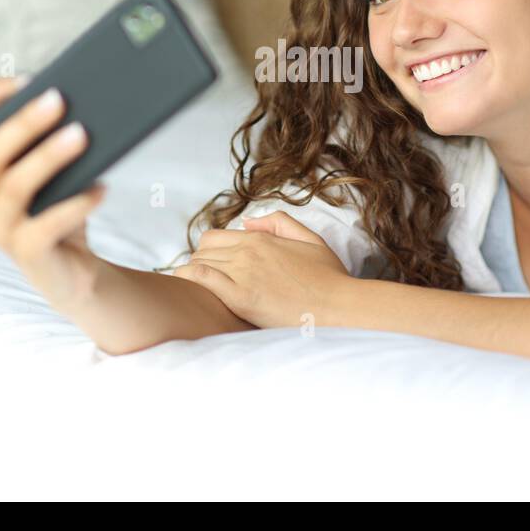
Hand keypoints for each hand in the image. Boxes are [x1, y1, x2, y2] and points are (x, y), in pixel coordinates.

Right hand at [0, 76, 106, 318]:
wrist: (75, 269)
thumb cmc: (64, 207)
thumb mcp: (58, 171)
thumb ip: (56, 140)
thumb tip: (84, 101)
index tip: (26, 78)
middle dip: (23, 123)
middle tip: (60, 99)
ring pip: (14, 187)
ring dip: (48, 157)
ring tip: (83, 135)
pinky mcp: (26, 255)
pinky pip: (43, 227)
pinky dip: (74, 205)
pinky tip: (101, 189)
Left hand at [172, 210, 354, 329]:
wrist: (340, 307)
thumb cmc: (329, 278)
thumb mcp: (309, 239)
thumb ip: (279, 223)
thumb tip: (247, 224)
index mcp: (260, 239)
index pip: (213, 238)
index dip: (208, 254)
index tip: (212, 269)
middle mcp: (247, 251)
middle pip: (202, 251)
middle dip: (200, 265)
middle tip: (206, 284)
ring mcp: (243, 272)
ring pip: (197, 263)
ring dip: (193, 276)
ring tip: (198, 294)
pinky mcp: (240, 297)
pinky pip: (201, 278)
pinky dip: (190, 281)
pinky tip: (192, 294)